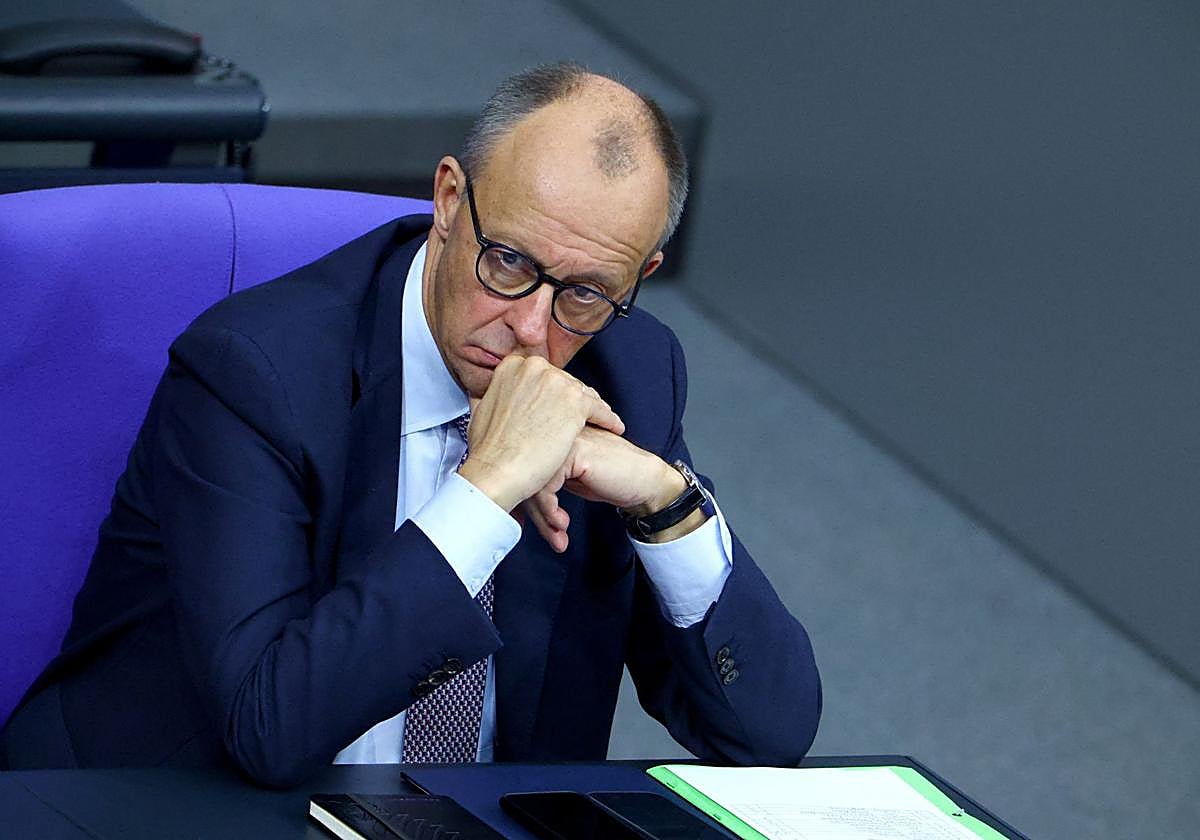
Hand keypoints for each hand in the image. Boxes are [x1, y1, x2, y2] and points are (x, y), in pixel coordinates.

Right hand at [457, 355, 623, 511]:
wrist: (496, 470)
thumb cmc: (489, 450)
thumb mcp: (485, 409)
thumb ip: (501, 396)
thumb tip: (505, 398)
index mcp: (513, 366)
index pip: (544, 374)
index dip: (554, 392)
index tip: (560, 403)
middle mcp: (535, 367)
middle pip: (566, 382)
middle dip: (573, 400)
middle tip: (580, 418)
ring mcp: (556, 382)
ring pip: (584, 394)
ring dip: (593, 409)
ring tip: (599, 423)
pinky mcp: (575, 402)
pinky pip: (599, 409)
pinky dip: (608, 420)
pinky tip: (612, 428)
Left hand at [522, 427, 689, 552]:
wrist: (643, 481)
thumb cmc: (608, 478)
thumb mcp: (566, 477)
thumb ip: (540, 477)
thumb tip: (506, 498)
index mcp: (547, 432)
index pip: (518, 464)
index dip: (523, 500)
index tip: (529, 524)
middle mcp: (551, 429)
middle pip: (521, 472)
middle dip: (533, 513)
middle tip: (548, 535)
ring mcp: (562, 437)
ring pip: (530, 480)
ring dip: (543, 517)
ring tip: (558, 534)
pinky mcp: (574, 451)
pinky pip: (546, 486)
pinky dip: (550, 512)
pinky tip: (563, 524)